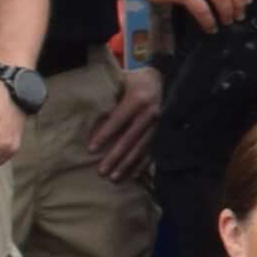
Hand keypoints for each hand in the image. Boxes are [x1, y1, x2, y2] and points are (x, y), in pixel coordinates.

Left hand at [87, 64, 160, 181]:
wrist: (163, 78)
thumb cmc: (136, 80)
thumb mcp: (123, 81)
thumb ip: (112, 97)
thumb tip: (92, 116)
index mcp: (138, 99)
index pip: (117, 121)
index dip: (104, 136)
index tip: (91, 150)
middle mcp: (151, 113)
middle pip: (129, 139)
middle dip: (114, 157)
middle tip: (101, 172)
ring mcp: (160, 124)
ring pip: (142, 148)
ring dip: (127, 164)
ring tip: (114, 178)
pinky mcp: (165, 131)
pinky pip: (153, 151)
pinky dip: (143, 164)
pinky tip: (133, 175)